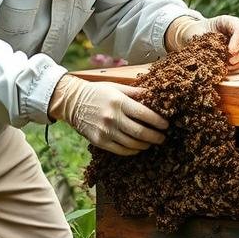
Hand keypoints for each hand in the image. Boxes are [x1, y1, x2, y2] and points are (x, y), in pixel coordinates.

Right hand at [49, 75, 167, 155]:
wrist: (72, 102)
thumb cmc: (97, 92)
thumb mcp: (116, 87)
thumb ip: (135, 92)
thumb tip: (154, 95)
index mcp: (119, 102)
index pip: (145, 115)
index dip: (159, 122)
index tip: (166, 125)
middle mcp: (113, 117)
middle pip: (141, 132)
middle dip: (156, 137)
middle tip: (163, 137)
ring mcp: (106, 131)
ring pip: (133, 144)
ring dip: (146, 145)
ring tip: (152, 142)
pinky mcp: (100, 141)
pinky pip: (121, 150)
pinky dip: (133, 150)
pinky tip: (138, 147)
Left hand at [166, 15, 238, 70]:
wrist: (198, 37)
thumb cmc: (197, 34)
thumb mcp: (197, 35)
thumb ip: (205, 41)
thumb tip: (212, 54)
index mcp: (228, 21)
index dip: (238, 42)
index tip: (230, 52)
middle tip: (230, 62)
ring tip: (229, 67)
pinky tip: (232, 69)